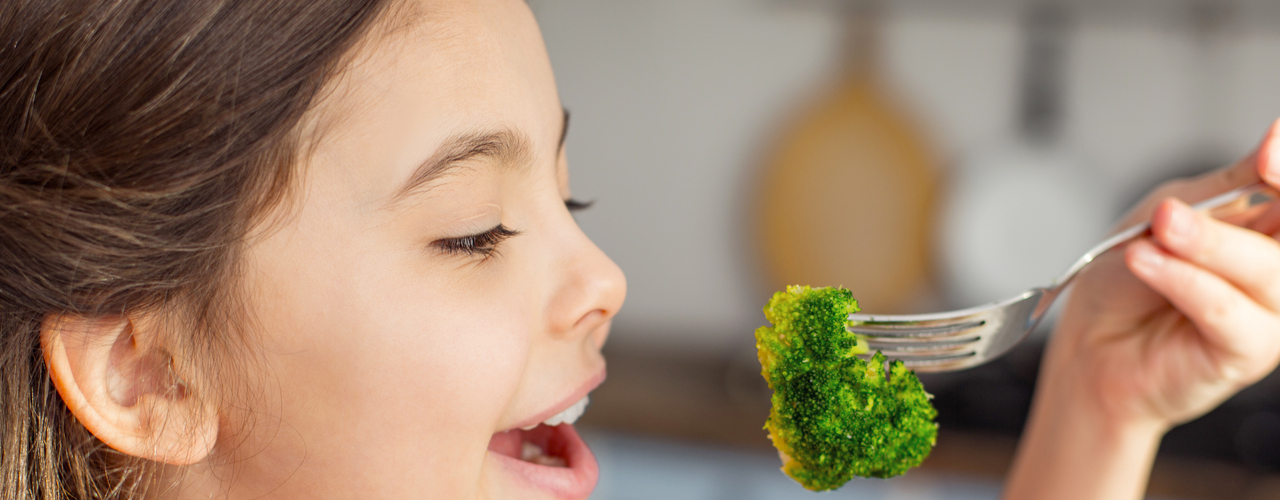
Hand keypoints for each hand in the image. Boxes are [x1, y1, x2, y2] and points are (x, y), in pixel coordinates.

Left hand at [1048, 119, 1279, 429]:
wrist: (1088, 339)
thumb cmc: (1128, 278)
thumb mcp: (1169, 212)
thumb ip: (1228, 186)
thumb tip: (1275, 139)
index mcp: (1269, 227)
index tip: (1267, 154)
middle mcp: (1278, 269)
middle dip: (1258, 208)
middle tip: (1178, 207)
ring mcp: (1270, 313)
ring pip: (1270, 273)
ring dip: (1208, 246)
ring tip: (1158, 231)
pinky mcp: (1246, 353)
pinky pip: (1228, 312)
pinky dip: (1185, 281)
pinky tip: (1146, 262)